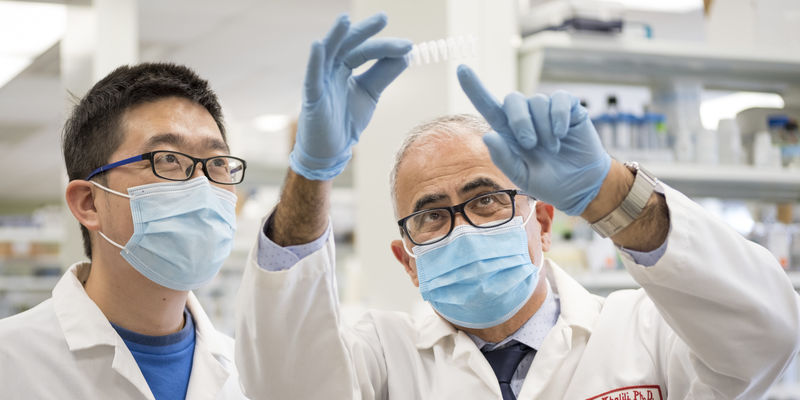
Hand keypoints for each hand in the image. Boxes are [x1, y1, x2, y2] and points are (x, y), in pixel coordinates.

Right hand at [290, 13, 411, 180]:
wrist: (331, 150)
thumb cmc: (345, 120)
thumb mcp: (370, 94)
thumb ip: (384, 74)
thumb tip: (406, 54)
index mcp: (344, 68)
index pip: (365, 51)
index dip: (385, 47)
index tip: (408, 46)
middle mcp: (331, 70)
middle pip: (348, 46)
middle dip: (364, 32)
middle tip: (384, 18)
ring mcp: (320, 82)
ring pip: (327, 54)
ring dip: (336, 36)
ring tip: (345, 19)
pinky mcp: (312, 98)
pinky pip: (311, 77)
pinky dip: (314, 61)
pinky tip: (318, 45)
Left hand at [457, 65, 610, 215]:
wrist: (580, 185)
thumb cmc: (548, 181)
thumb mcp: (522, 176)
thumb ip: (504, 158)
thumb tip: (488, 135)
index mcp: (508, 132)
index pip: (487, 106)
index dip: (474, 87)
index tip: (461, 69)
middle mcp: (524, 116)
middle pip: (512, 99)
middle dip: (519, 120)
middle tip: (530, 144)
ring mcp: (545, 110)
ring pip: (537, 101)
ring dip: (544, 128)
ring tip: (552, 148)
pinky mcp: (568, 107)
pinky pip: (559, 100)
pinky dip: (559, 117)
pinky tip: (562, 134)